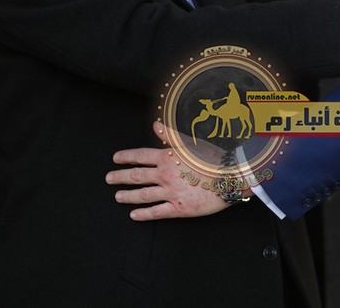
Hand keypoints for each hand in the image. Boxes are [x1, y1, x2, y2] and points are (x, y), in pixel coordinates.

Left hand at [106, 122, 229, 220]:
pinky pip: (156, 212)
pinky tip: (134, 215)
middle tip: (109, 178)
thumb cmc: (213, 158)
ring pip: (142, 195)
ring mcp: (170, 192)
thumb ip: (170, 135)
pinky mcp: (178, 208)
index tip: (115, 159)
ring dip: (127, 196)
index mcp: (167, 157)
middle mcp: (164, 175)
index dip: (126, 157)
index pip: (140, 156)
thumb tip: (155, 125)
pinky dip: (143, 214)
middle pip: (136, 176)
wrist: (230, 177)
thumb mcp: (190, 142)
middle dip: (120, 177)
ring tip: (118, 196)